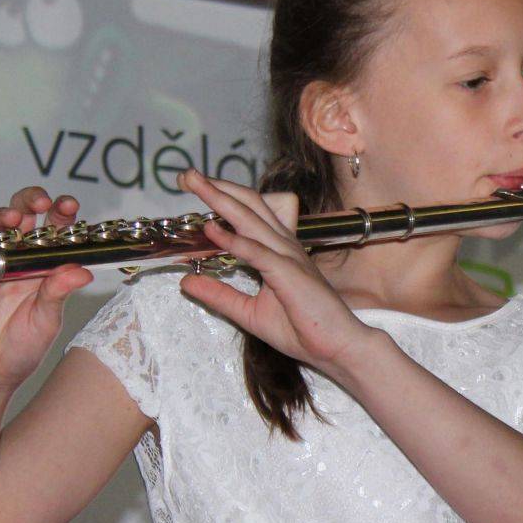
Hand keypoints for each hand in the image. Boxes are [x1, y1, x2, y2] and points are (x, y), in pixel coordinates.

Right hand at [0, 186, 93, 392]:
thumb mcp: (47, 321)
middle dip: (31, 200)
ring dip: (3, 215)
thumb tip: (82, 270)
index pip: (54, 230)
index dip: (61, 213)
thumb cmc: (21, 349)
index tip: (69, 205)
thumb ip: (59, 294)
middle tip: (43, 202)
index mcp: (43, 266)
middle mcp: (17, 259)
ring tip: (15, 217)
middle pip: (23, 216)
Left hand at [173, 168, 373, 376]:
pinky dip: (232, 239)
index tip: (192, 187)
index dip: (221, 197)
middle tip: (186, 175)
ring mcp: (287, 256)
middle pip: (247, 205)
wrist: (335, 347)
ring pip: (249, 219)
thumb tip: (186, 280)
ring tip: (194, 184)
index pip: (247, 213)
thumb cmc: (301, 329)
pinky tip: (211, 228)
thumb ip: (219, 295)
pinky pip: (256, 252)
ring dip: (220, 199)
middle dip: (216, 187)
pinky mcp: (288, 272)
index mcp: (276, 250)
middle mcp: (282, 245)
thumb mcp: (248, 312)